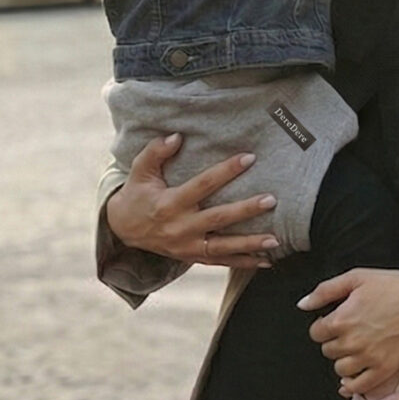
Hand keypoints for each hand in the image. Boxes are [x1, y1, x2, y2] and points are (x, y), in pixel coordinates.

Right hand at [104, 133, 280, 269]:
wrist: (123, 231)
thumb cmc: (137, 195)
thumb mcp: (140, 171)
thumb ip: (156, 152)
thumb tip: (176, 136)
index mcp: (170, 203)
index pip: (203, 185)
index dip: (226, 171)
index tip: (249, 158)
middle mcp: (181, 227)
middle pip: (218, 218)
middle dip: (246, 210)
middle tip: (271, 200)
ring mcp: (187, 246)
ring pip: (223, 247)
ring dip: (250, 244)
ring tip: (275, 240)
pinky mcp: (192, 257)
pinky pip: (221, 262)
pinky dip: (244, 263)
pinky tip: (267, 261)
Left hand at [298, 268, 398, 395]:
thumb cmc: (396, 286)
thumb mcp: (357, 277)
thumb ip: (325, 290)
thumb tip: (303, 304)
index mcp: (342, 319)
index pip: (316, 333)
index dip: (324, 326)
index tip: (334, 322)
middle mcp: (352, 341)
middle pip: (328, 351)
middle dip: (335, 341)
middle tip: (350, 332)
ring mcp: (369, 358)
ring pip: (340, 369)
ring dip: (344, 360)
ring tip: (356, 349)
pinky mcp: (385, 369)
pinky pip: (359, 387)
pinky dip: (350, 386)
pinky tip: (349, 380)